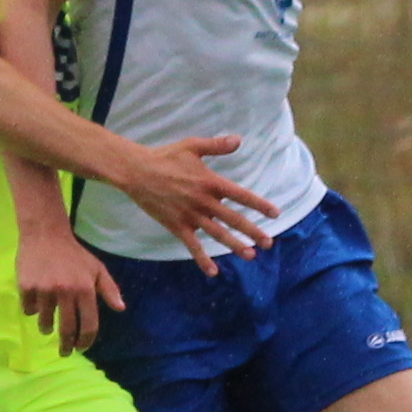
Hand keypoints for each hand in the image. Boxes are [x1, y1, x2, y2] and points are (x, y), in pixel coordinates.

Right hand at [19, 223, 122, 354]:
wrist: (45, 235)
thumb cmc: (74, 254)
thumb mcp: (97, 269)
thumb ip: (109, 290)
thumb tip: (121, 309)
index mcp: (85, 289)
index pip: (89, 324)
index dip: (86, 340)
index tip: (81, 348)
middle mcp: (66, 292)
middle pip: (67, 329)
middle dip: (66, 346)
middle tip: (65, 352)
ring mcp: (44, 290)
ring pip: (45, 322)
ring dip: (47, 329)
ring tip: (47, 328)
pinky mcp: (26, 287)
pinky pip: (29, 309)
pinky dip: (32, 310)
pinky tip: (36, 304)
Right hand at [118, 136, 279, 275]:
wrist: (136, 171)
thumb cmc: (165, 157)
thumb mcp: (192, 146)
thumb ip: (216, 145)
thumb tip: (239, 139)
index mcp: (210, 182)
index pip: (241, 195)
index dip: (259, 204)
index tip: (275, 213)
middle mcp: (203, 201)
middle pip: (233, 219)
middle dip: (252, 231)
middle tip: (269, 243)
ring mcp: (190, 215)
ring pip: (217, 234)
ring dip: (234, 246)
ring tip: (251, 255)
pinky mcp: (176, 225)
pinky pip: (192, 245)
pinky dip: (202, 259)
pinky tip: (213, 271)